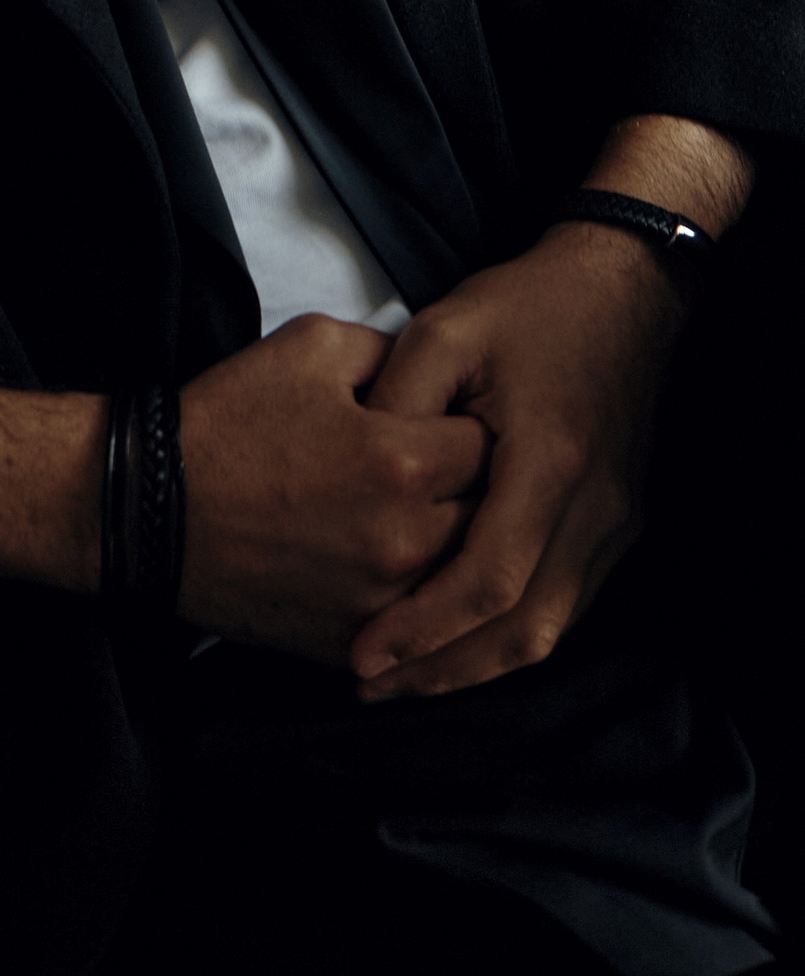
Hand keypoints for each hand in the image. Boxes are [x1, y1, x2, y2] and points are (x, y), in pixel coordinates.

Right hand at [176, 314, 489, 662]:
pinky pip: (421, 629)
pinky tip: (391, 565)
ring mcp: (380, 603)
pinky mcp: (352, 644)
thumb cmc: (227, 421)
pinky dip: (421, 601)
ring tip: (424, 517)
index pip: (492, 445)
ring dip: (458, 549)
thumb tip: (438, 372)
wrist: (149, 507)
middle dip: (478, 490)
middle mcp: (403, 541)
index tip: (452, 422)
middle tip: (446, 470)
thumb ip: (393, 350)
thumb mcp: (309, 346)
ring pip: (466, 582)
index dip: (475, 426)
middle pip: (492, 518)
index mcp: (399, 462)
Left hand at [348, 223, 686, 700]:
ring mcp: (616, 525)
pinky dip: (508, 635)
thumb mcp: (443, 331)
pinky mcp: (617, 529)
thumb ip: (397, 402)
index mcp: (551, 460)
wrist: (621, 291)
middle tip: (369, 684)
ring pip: (548, 629)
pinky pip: (564, 607)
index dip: (424, 627)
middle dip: (443, 669)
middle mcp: (595, 508)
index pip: (490, 577)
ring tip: (400, 677)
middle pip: (524, 628)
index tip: (363, 653)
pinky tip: (456, 641)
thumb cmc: (525, 308)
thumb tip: (352, 473)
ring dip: (474, 664)